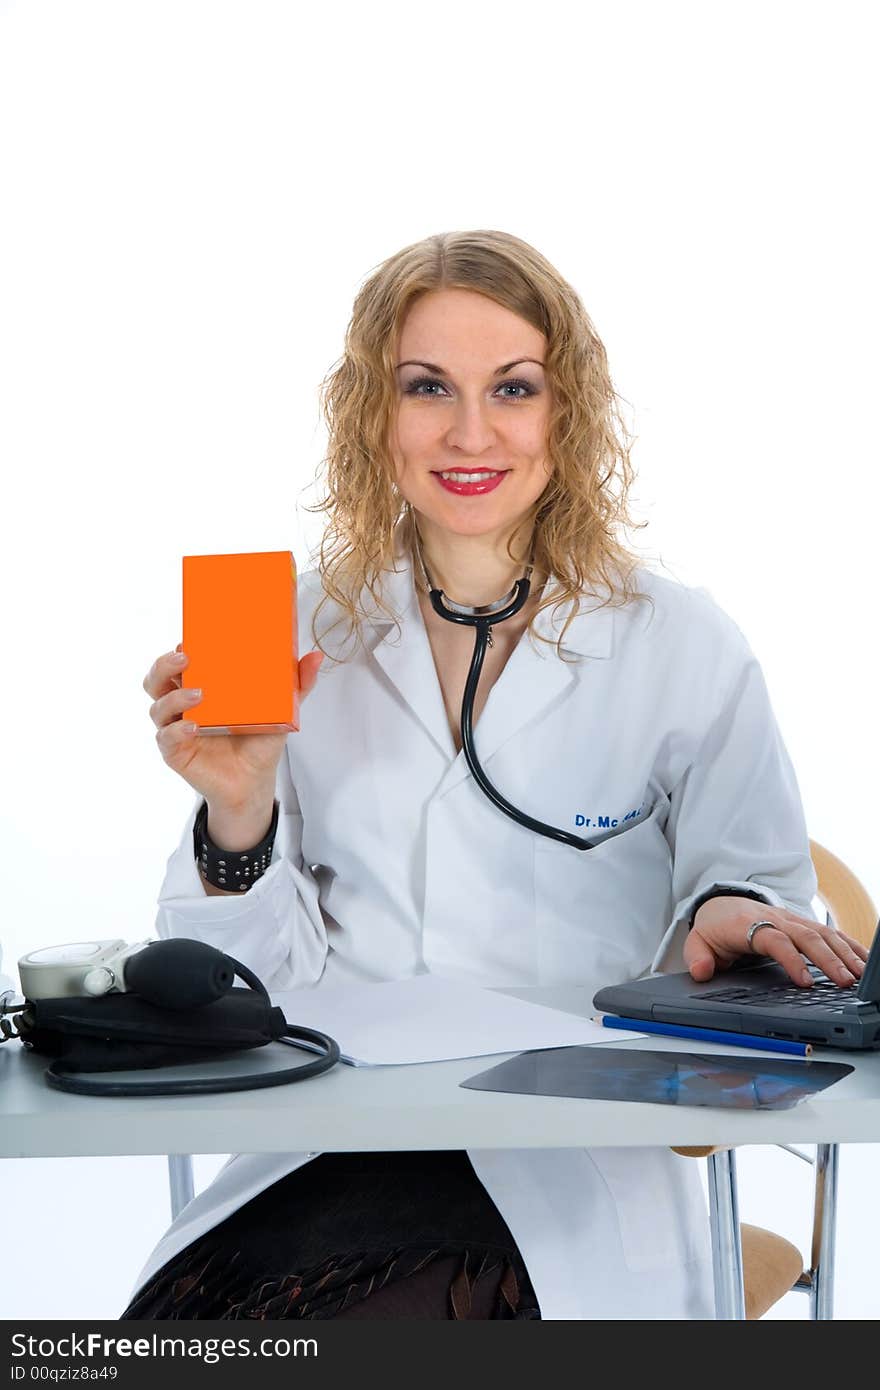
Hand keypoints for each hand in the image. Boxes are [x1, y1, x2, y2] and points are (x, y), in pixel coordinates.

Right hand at [143, 645, 323, 809]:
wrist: (254, 782)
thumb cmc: (259, 742)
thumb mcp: (280, 710)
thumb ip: (296, 684)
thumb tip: (316, 656)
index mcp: (201, 687)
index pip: (179, 663)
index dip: (177, 650)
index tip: (191, 640)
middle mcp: (182, 706)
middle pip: (157, 679)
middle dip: (164, 665)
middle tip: (185, 658)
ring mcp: (176, 728)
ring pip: (157, 706)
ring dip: (174, 697)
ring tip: (199, 694)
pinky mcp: (175, 753)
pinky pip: (166, 738)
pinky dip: (176, 731)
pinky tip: (193, 728)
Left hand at [683, 895, 869, 986]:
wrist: (723, 902)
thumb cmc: (715, 926)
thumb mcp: (698, 941)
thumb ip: (697, 957)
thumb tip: (702, 971)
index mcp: (749, 924)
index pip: (775, 940)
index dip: (791, 959)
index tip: (805, 982)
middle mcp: (776, 919)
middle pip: (807, 936)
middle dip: (828, 959)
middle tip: (845, 982)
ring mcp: (792, 920)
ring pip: (823, 933)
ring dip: (844, 953)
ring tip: (859, 976)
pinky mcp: (804, 924)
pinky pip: (830, 933)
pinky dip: (849, 945)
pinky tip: (863, 961)